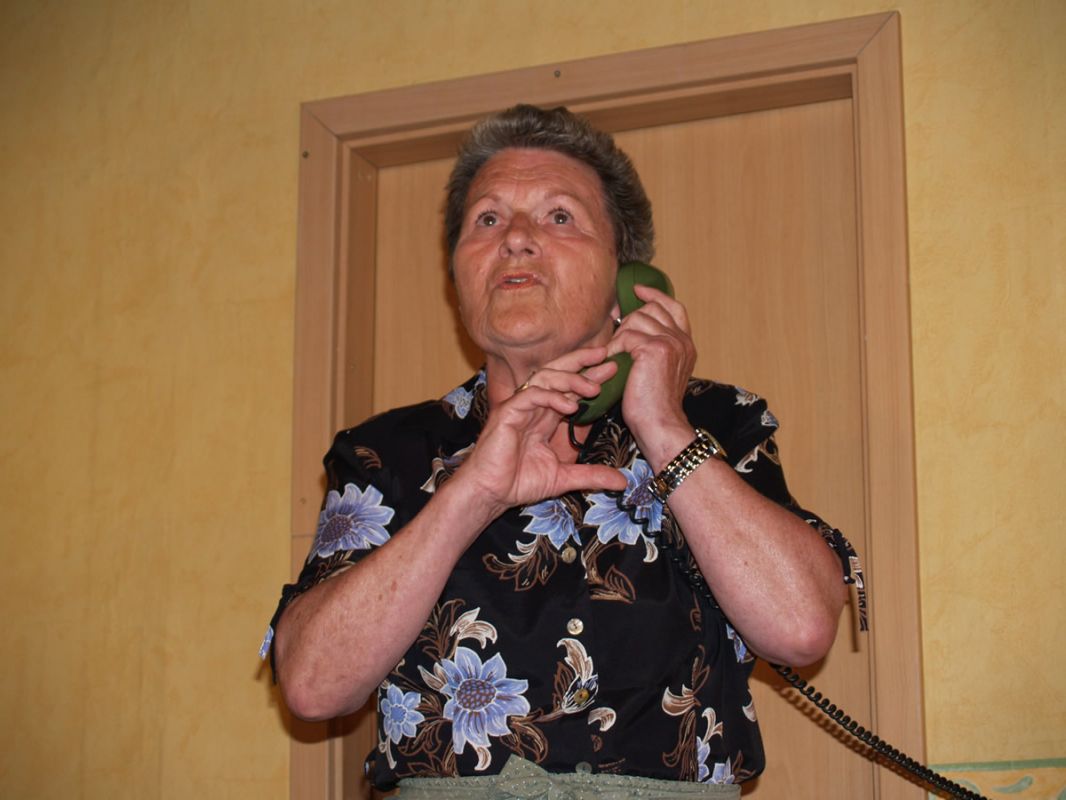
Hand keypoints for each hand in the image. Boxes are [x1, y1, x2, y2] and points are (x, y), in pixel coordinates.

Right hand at [458, 347, 626, 519]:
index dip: (589, 376)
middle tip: (607, 356)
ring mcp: (519, 408)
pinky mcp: (507, 413)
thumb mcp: (564, 478)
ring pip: (545, 378)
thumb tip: (622, 482)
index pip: (569, 388)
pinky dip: (551, 396)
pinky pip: (531, 395)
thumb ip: (592, 475)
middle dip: (582, 362)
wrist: (490, 494)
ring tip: (593, 387)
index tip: (612, 369)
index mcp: (544, 417)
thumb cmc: (518, 483)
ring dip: (570, 379)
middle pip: (557, 373)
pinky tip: (569, 405)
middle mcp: (532, 407)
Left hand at [608, 284, 696, 457]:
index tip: (638, 291)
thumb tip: (632, 327)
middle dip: (628, 321)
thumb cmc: (653, 405)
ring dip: (620, 337)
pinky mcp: (655, 349)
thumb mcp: (660, 372)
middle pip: (650, 310)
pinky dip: (615, 348)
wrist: (660, 424)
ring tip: (617, 357)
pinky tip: (613, 362)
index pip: (674, 307)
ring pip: (636, 320)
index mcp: (686, 344)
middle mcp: (682, 340)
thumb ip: (655, 348)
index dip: (655, 296)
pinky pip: (626, 336)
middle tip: (617, 341)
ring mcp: (670, 342)